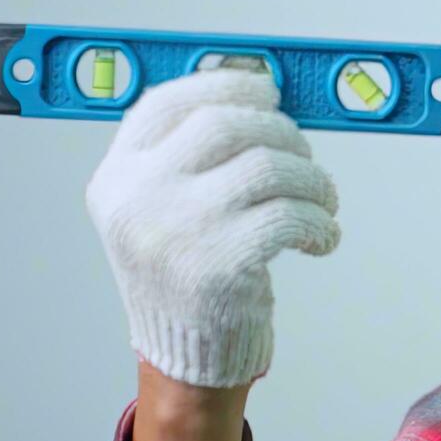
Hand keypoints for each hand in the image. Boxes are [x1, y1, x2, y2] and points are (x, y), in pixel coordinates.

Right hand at [85, 67, 340, 387]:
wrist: (187, 356)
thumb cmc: (189, 270)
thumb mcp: (161, 206)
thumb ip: (191, 152)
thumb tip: (261, 92)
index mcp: (117, 177)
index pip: (166, 103)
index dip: (225, 84)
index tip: (266, 89)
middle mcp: (137, 199)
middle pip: (224, 124)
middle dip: (280, 130)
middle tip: (302, 155)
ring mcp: (175, 231)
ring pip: (267, 166)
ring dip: (312, 178)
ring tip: (323, 200)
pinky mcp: (217, 266)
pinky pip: (289, 216)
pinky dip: (320, 221)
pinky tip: (322, 235)